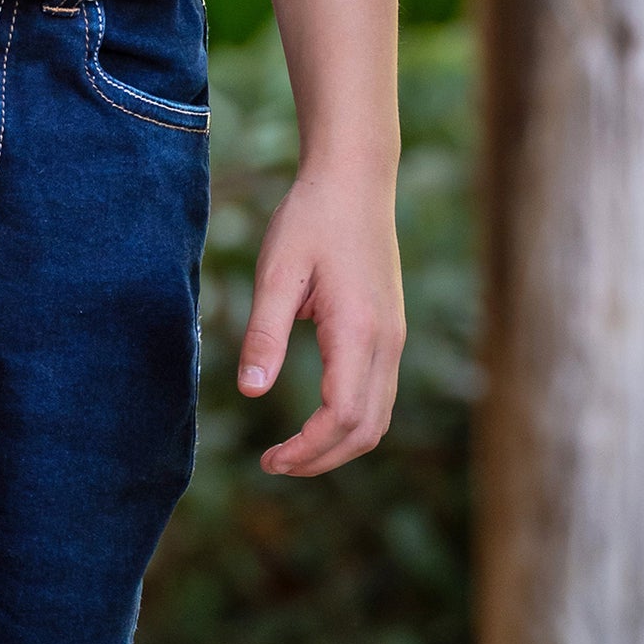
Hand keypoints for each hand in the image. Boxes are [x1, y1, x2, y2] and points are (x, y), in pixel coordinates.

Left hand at [235, 167, 404, 475]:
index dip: (307, 450)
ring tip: (292, 450)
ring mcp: (394, 338)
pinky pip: (379, 394)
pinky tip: (317, 416)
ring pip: (378, 417)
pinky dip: (351, 420)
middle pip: (366, 430)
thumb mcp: (277, 272)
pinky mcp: (390, 330)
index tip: (269, 461)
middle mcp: (386, 342)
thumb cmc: (310, 219)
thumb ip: (264, 333)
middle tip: (274, 464)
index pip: (342, 418)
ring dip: (339, 444)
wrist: (354, 179)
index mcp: (358, 331)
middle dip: (322, 458)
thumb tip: (249, 392)